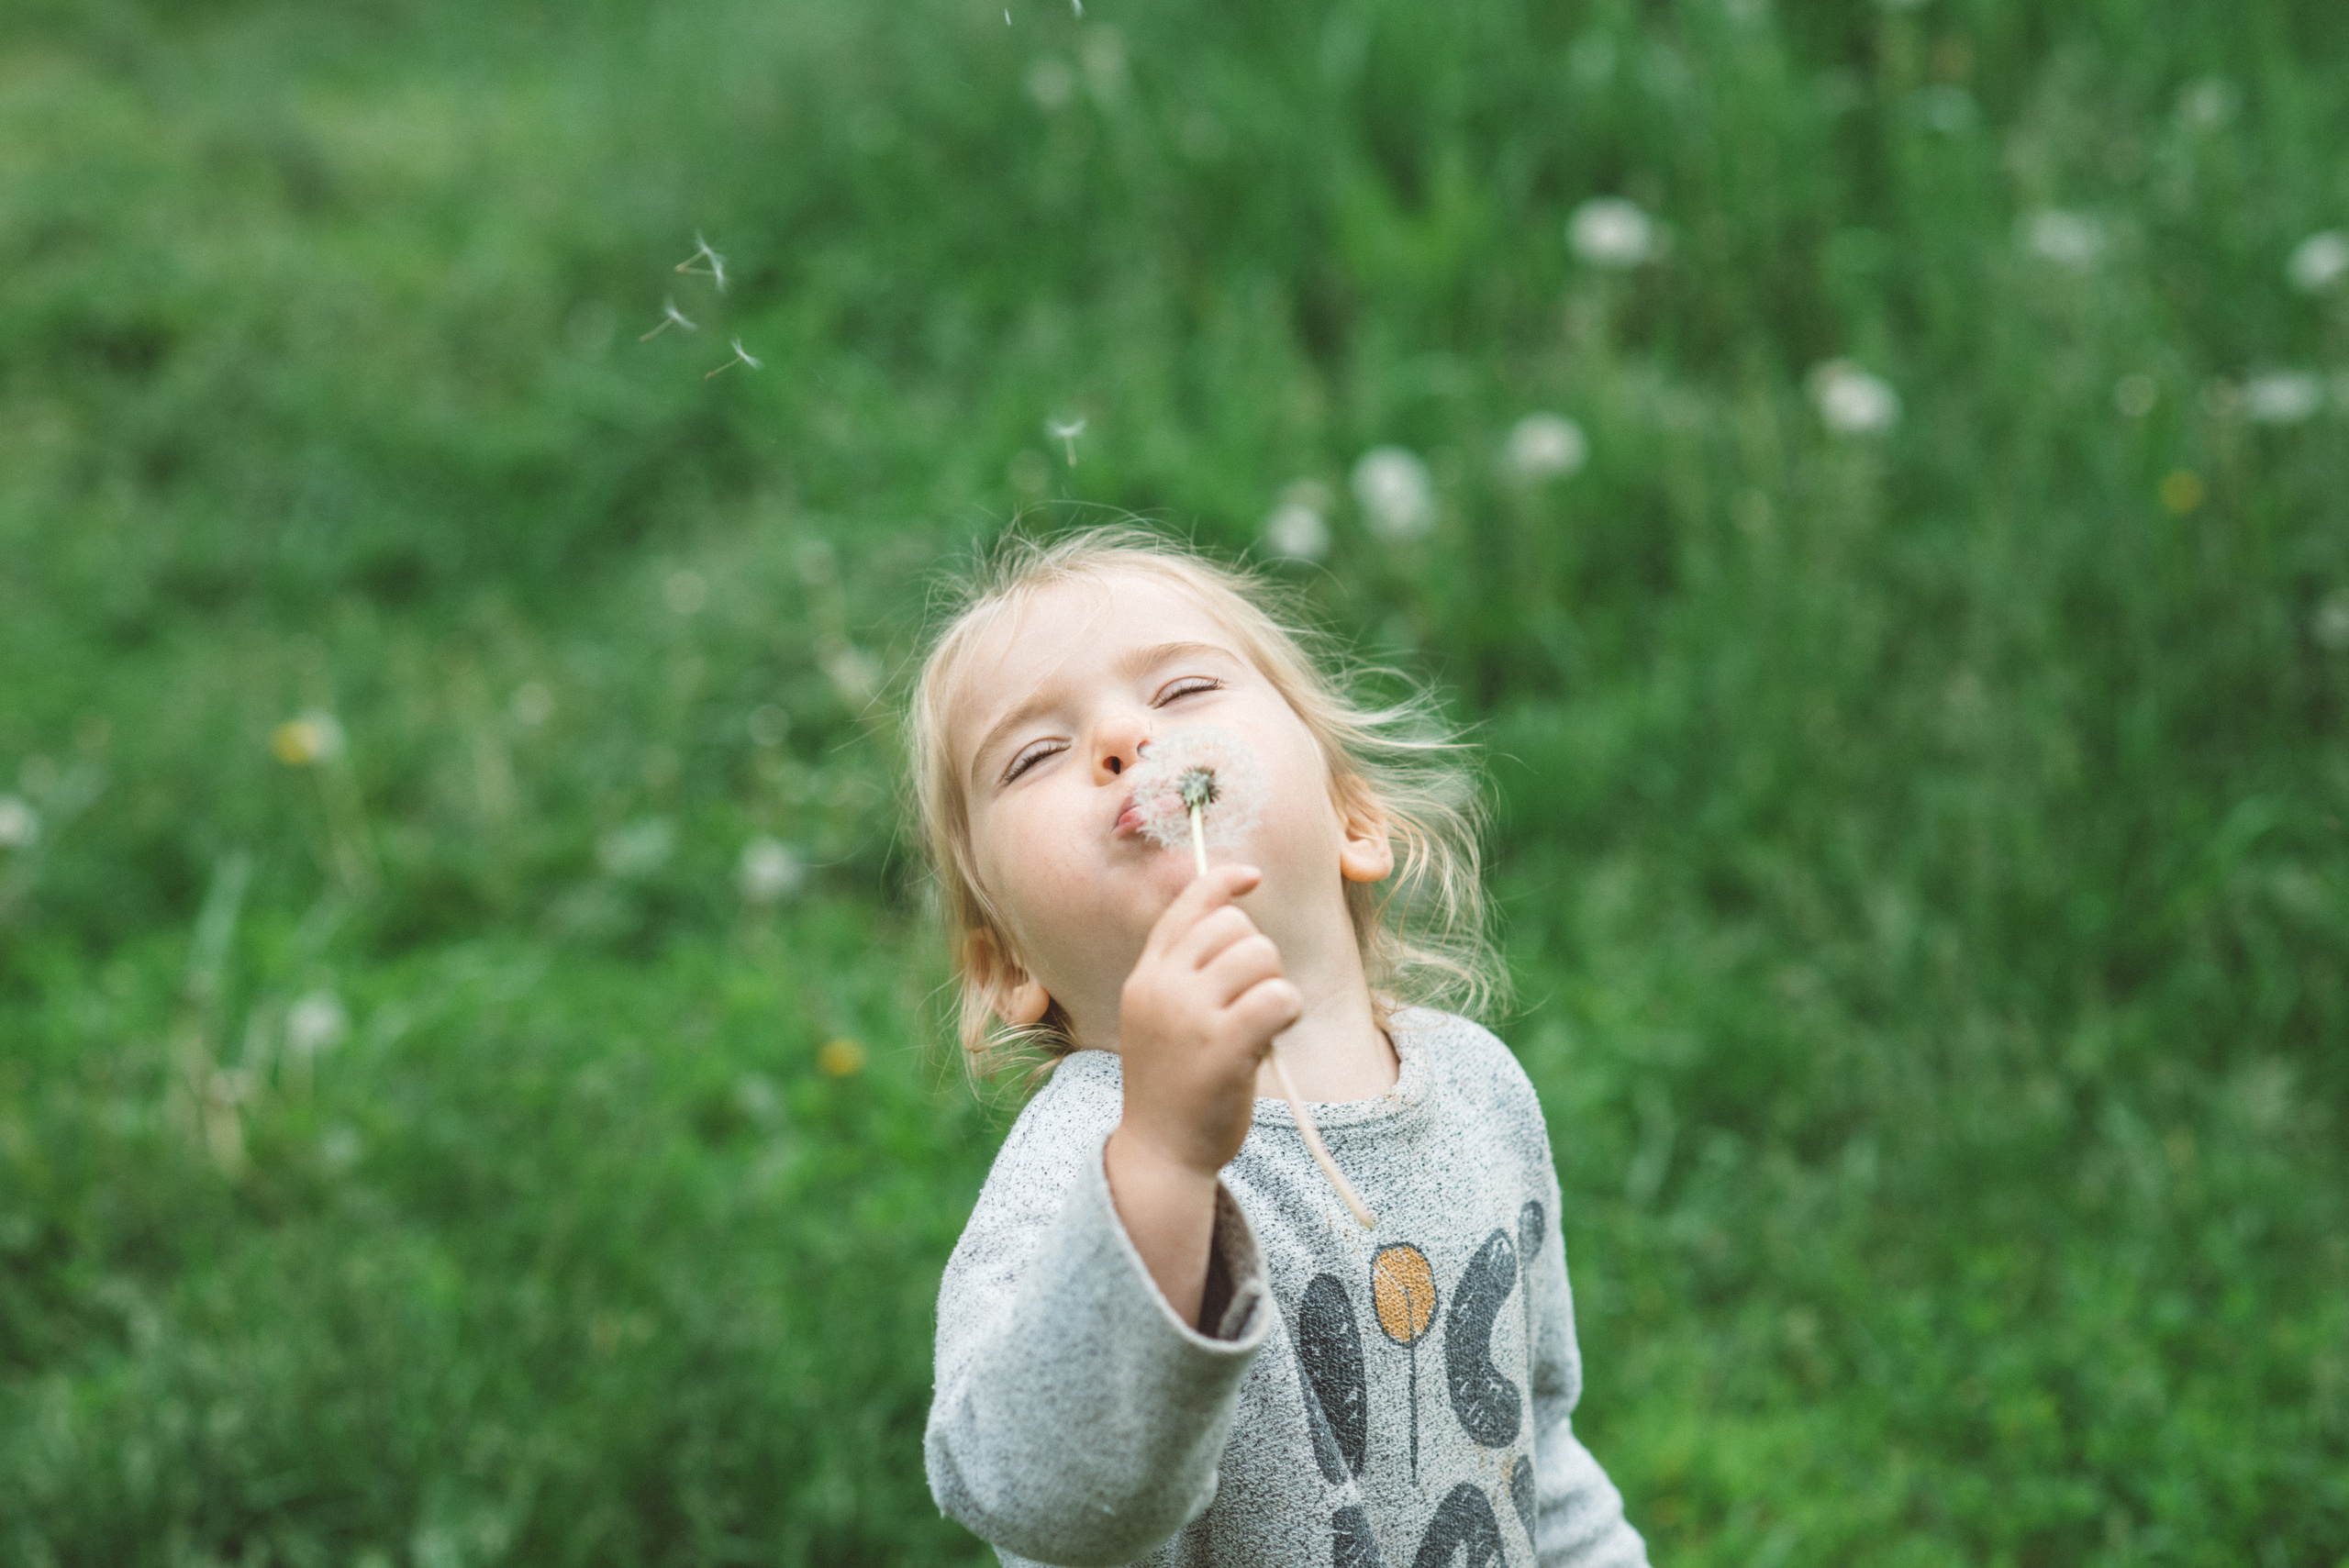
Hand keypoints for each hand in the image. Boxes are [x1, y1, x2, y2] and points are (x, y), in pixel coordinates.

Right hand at [1114, 863, 1302, 1178]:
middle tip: (1250, 1001)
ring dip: (1274, 986)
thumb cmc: (1174, 1082)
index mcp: (1147, 976)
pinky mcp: (1222, 1047)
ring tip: (1258, 1025)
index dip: (1224, 881)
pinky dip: (1287, 1012)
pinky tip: (1270, 1039)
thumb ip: (1184, 969)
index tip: (1253, 877)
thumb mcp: (1160, 1016)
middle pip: (1235, 927)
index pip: (1187, 906)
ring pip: (1261, 956)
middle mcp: (1161, 987)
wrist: (1161, 1152)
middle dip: (1258, 957)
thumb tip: (1233, 911)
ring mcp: (1189, 1015)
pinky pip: (1279, 997)